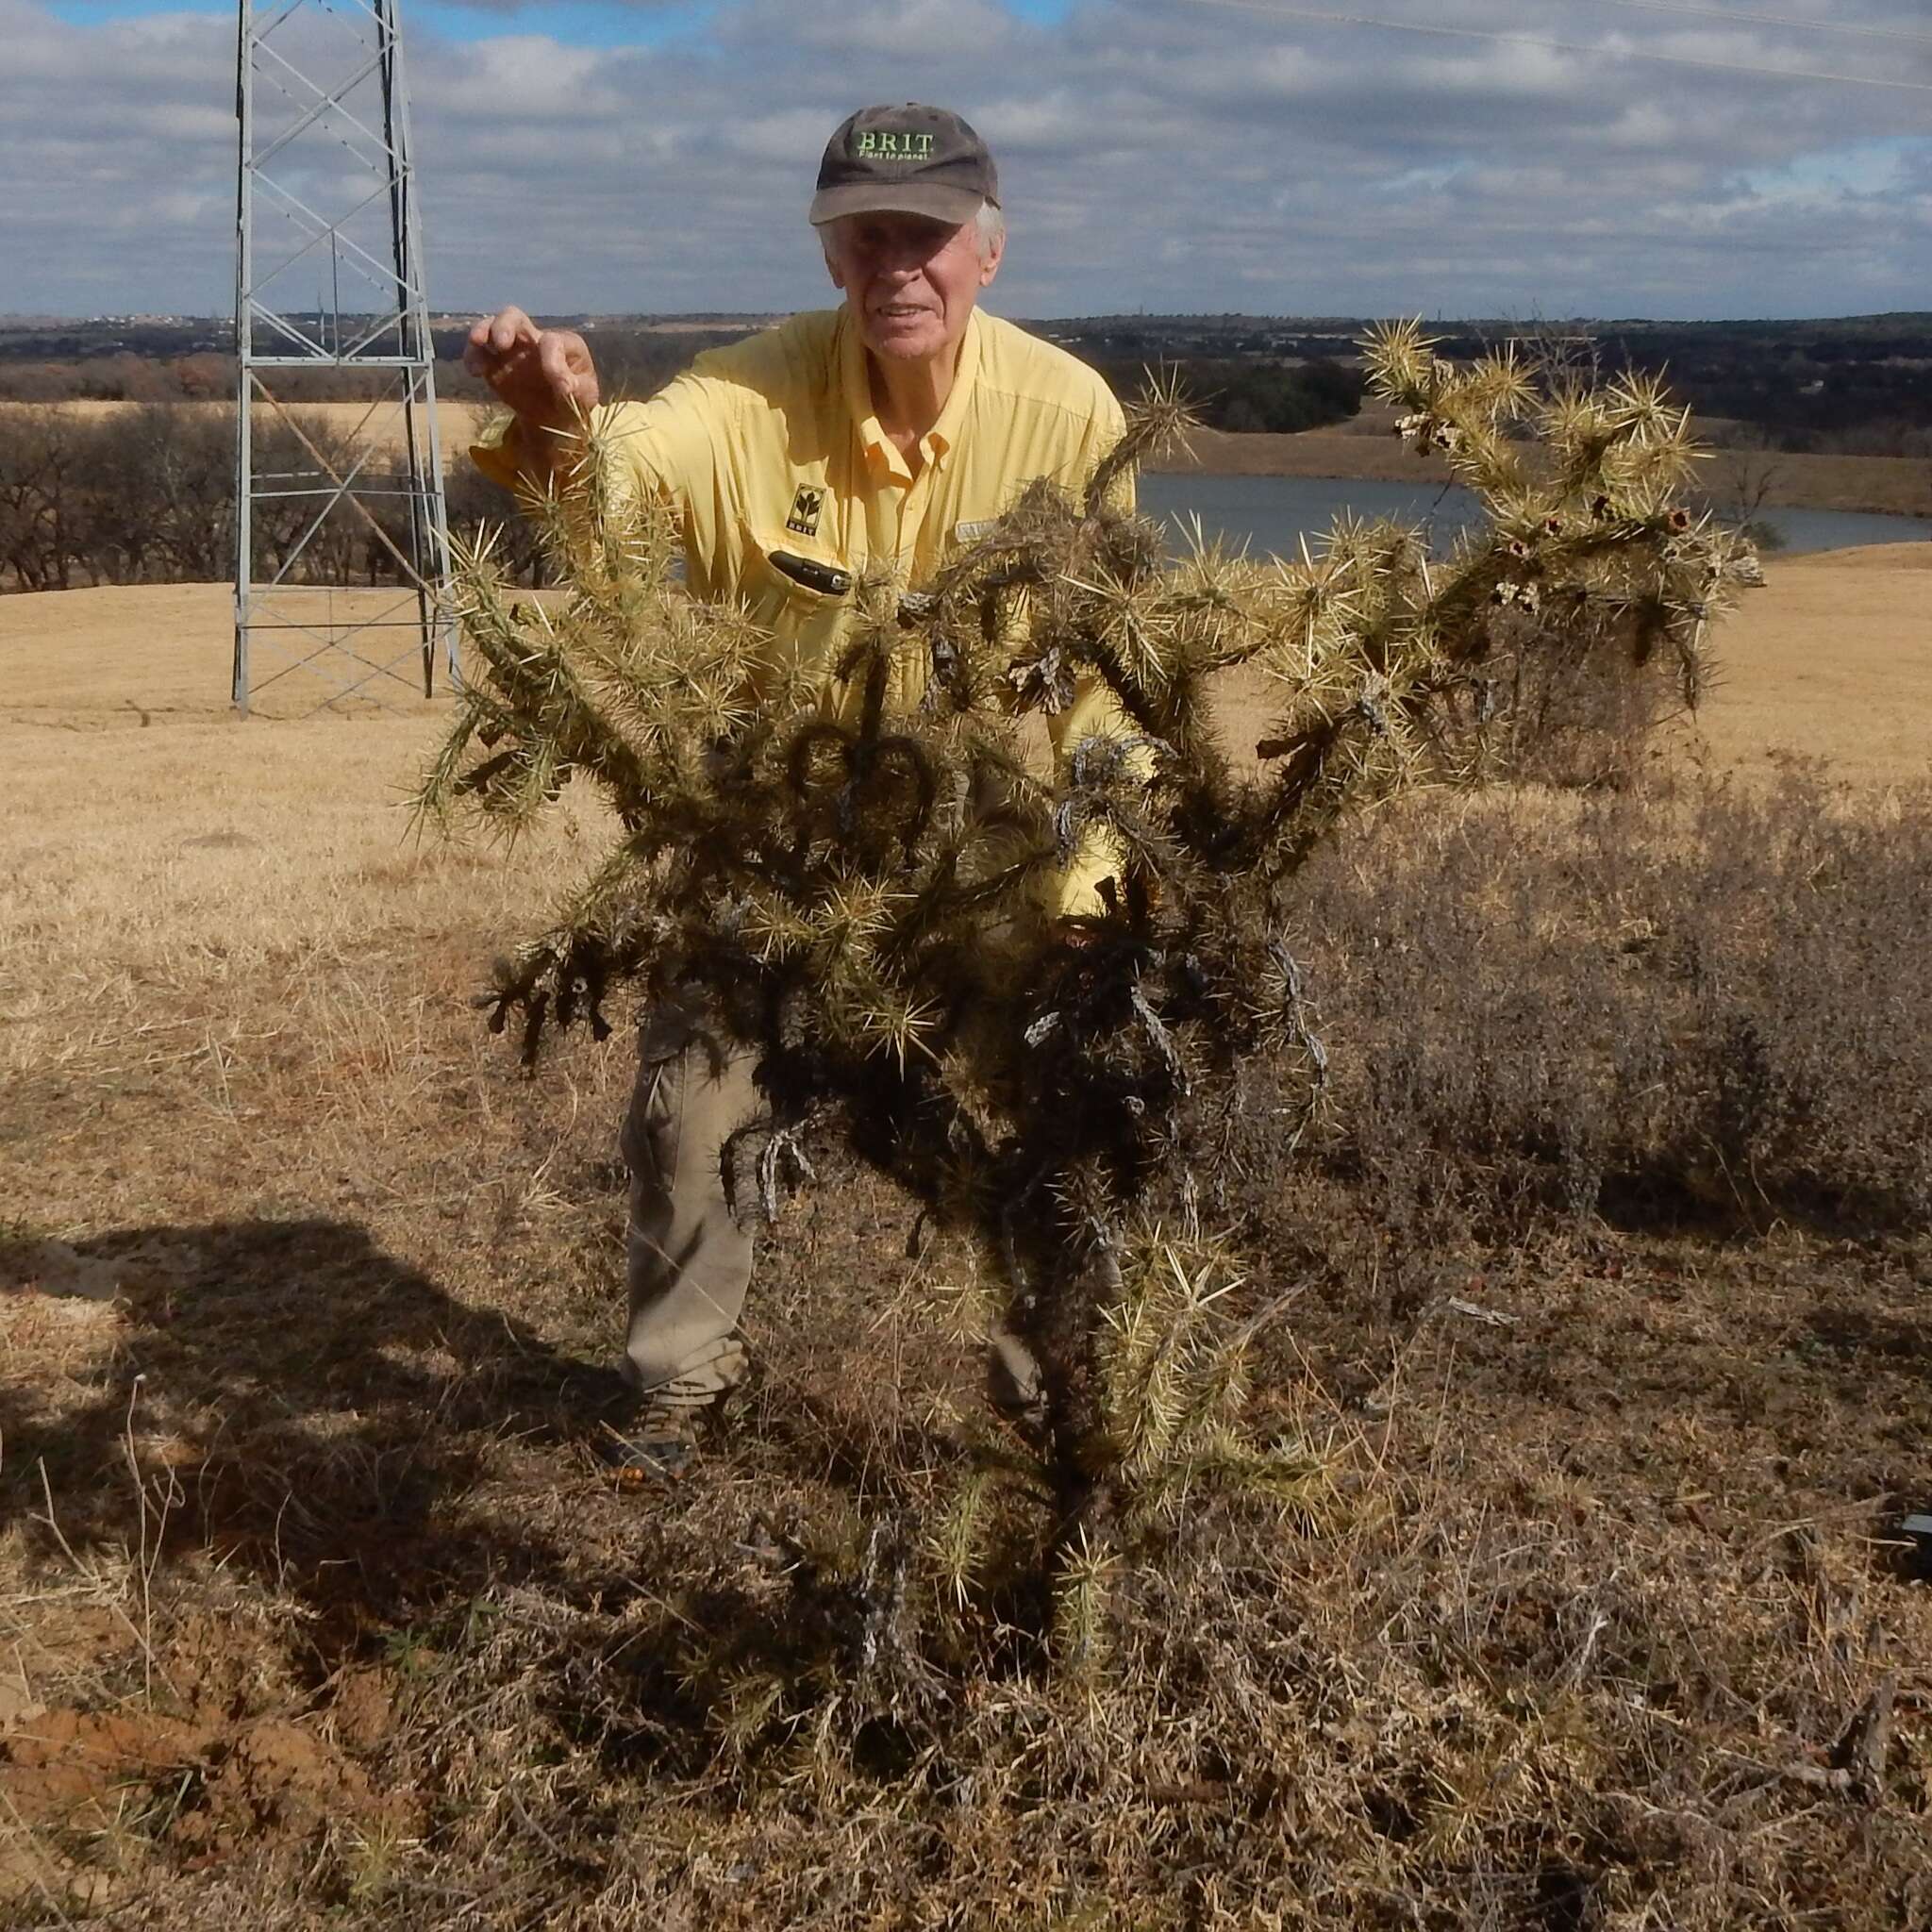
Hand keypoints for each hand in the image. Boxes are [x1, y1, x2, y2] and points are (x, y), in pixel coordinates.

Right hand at [463, 306, 599, 431]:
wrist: (554, 417)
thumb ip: (577, 388)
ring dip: (482, 331)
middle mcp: (534, 339)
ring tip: (477, 343)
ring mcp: (512, 350)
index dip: (553, 361)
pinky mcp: (495, 365)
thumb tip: (564, 386)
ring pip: (492, 327)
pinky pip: (479, 353)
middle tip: (502, 342)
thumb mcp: (585, 398)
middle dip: (505, 325)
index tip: (560, 387)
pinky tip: (475, 372)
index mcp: (563, 343)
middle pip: (514, 317)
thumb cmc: (574, 401)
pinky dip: (473, 356)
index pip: (552, 341)